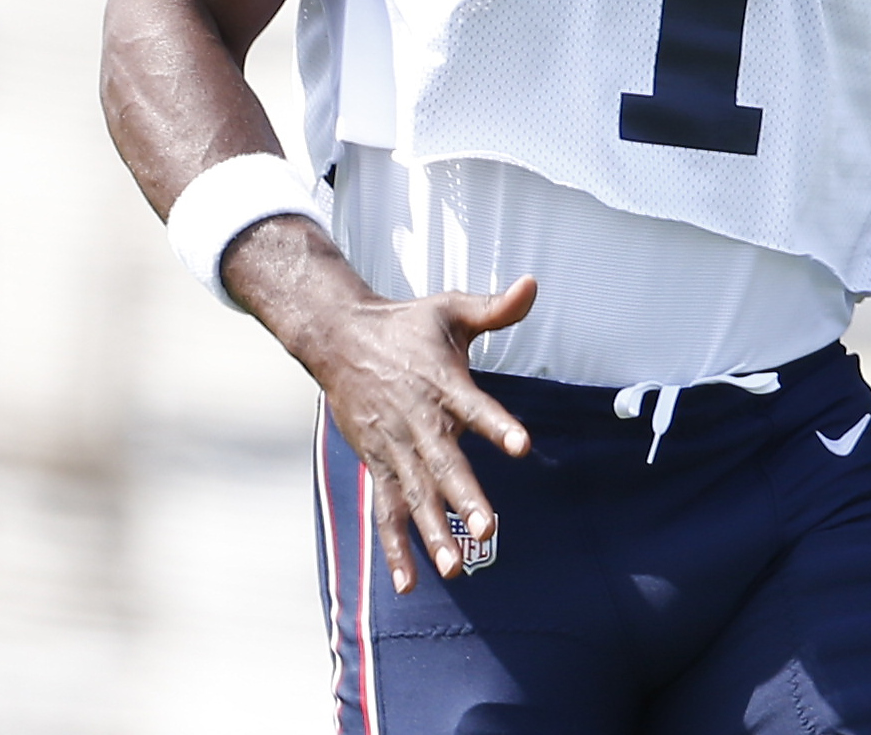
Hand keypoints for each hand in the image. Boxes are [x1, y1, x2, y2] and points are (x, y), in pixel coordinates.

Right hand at [295, 273, 538, 592]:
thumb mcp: (450, 307)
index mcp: (441, 382)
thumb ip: (494, 307)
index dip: (497, 426)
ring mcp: (395, 448)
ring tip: (456, 569)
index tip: (522, 445)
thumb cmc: (405, 325)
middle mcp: (418, 421)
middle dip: (465, 499)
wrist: (338, 339)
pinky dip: (395, 548)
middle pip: (444, 465)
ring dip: (434, 534)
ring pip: (416, 497)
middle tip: (489, 530)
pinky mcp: (379, 465)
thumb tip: (533, 285)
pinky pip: (388, 512)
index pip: (474, 406)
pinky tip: (409, 584)